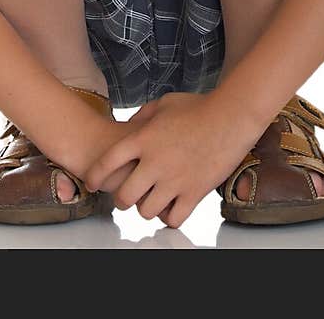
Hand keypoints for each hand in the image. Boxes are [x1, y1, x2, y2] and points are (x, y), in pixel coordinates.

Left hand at [82, 91, 262, 228]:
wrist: (231, 118)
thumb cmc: (198, 107)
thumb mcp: (163, 103)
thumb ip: (141, 117)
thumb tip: (128, 128)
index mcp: (144, 139)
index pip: (107, 163)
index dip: (95, 176)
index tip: (93, 183)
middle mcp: (155, 163)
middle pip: (124, 197)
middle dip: (122, 199)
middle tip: (127, 196)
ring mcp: (175, 180)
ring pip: (146, 212)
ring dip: (146, 208)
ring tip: (151, 200)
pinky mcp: (194, 193)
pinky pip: (173, 219)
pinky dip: (169, 217)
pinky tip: (171, 206)